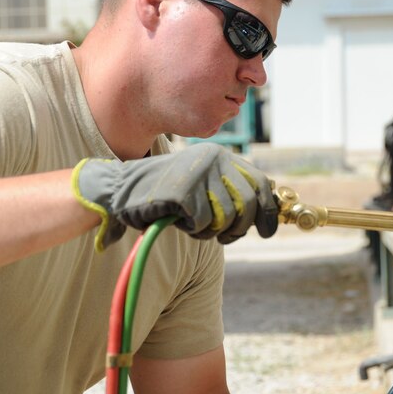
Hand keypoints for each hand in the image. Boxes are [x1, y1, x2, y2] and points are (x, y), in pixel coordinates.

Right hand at [72, 143, 278, 250]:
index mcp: (222, 155)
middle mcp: (215, 159)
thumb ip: (231, 191)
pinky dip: (193, 230)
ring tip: (193, 225)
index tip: (269, 231)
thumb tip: (266, 213)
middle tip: (225, 238)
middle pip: (247, 204)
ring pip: (226, 217)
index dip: (268, 211)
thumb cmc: (167, 193)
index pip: (259, 183)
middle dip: (239, 228)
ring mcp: (199, 173)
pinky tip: (179, 221)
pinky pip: (203, 224)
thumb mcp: (204, 184)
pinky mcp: (184, 191)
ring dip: (211, 231)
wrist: (123, 188)